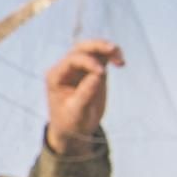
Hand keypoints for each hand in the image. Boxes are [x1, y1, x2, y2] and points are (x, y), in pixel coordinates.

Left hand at [45, 39, 123, 154]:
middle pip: (80, 49)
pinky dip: (111, 56)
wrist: (74, 130)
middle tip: (113, 49)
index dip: (88, 63)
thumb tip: (99, 74)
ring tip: (119, 56)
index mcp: (56, 77)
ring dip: (106, 49)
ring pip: (92, 49)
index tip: (102, 74)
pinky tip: (120, 62)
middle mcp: (66, 69)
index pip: (72, 60)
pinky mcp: (91, 70)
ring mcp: (79, 68)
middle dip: (96, 46)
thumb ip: (86, 93)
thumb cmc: (70, 123)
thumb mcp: (77, 112)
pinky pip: (101, 57)